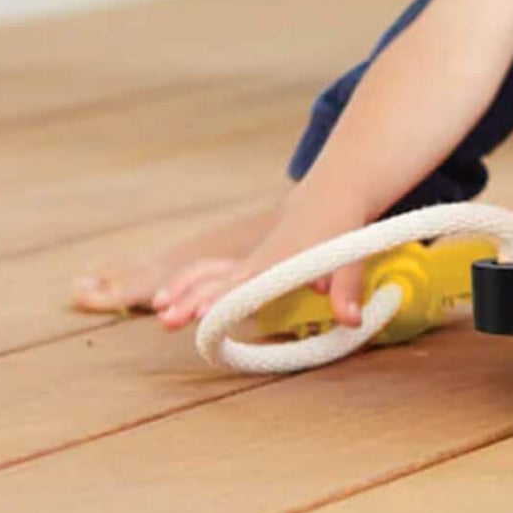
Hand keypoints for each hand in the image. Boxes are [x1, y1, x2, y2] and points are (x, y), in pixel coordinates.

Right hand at [153, 241, 368, 331]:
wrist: (332, 192)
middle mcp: (260, 258)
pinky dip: (189, 282)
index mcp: (282, 258)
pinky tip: (167, 299)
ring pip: (210, 272)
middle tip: (169, 321)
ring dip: (184, 290)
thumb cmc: (342, 224)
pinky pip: (213, 270)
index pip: (249, 282)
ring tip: (160, 313)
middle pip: (221, 279)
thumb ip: (348, 287)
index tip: (201, 312)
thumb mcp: (352, 254)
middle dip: (194, 299)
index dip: (226, 298)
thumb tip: (351, 320)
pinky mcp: (250, 262)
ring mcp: (251, 259)